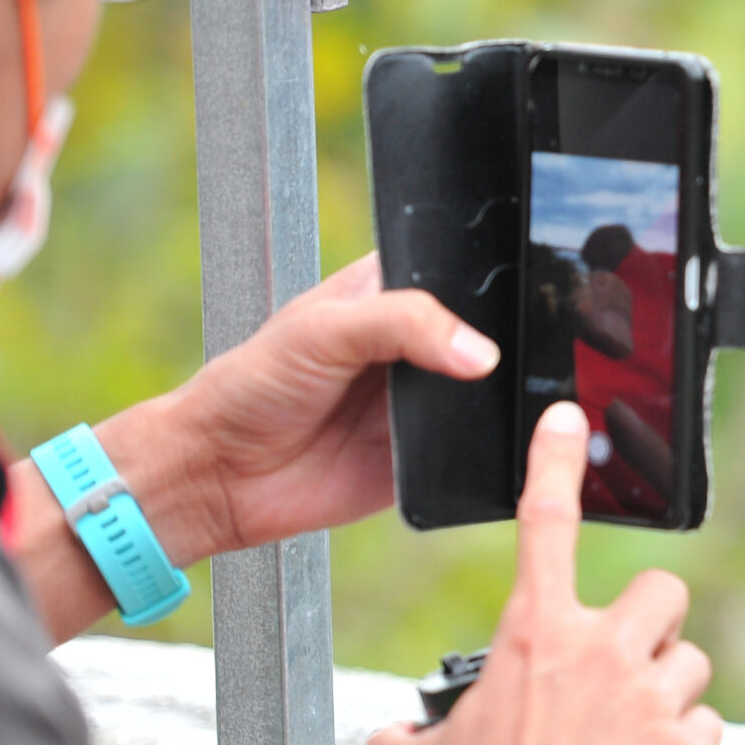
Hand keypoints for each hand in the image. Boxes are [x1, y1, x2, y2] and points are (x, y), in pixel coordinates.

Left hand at [10, 254, 500, 639]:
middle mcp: (417, 344)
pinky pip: (482, 447)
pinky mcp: (433, 453)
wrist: (224, 476)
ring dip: (503, 398)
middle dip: (505, 342)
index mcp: (392, 292)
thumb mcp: (323, 331)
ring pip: (493, 390)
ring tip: (495, 398)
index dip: (492, 279)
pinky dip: (493, 447)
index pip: (462, 269)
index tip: (521, 293)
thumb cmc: (252, 386)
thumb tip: (478, 352)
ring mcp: (428, 399)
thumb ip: (402, 324)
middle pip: (489, 331)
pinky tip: (490, 440)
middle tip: (505, 354)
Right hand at [363, 401, 722, 744]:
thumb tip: (395, 742)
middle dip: (652, 624)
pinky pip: (707, 726)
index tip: (567, 419)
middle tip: (627, 668)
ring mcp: (649, 698)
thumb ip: (404, 740)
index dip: (556, 460)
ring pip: (691, 660)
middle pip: (662, 592)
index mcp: (531, 636)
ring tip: (632, 741)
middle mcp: (598, 651)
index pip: (545, 520)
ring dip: (670, 692)